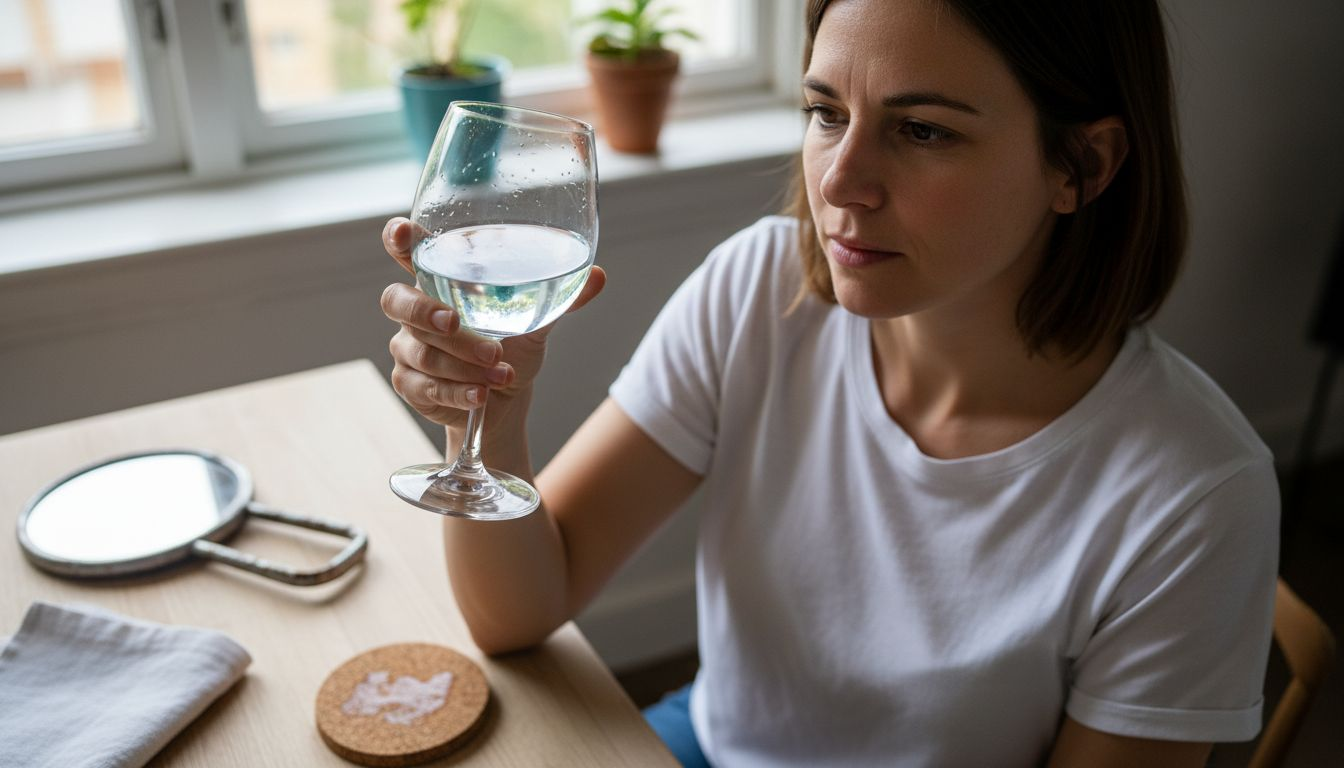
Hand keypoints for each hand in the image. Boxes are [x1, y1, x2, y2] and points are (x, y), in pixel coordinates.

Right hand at [380, 217, 605, 427]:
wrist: (504, 399)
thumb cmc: (513, 345)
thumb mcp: (537, 320)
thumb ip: (560, 296)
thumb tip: (598, 275)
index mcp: (441, 280)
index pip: (408, 252)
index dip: (399, 239)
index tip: (402, 231)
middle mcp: (415, 310)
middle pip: (397, 301)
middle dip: (425, 312)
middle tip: (455, 323)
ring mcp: (408, 348)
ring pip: (421, 351)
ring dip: (462, 362)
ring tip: (501, 370)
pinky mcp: (410, 384)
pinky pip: (425, 386)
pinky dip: (458, 391)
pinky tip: (481, 394)